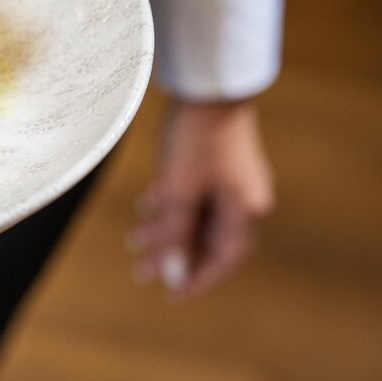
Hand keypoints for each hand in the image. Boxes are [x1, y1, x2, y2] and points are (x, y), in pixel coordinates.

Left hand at [129, 99, 274, 298]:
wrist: (208, 86)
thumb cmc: (196, 138)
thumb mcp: (180, 191)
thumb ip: (176, 234)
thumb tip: (174, 275)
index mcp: (245, 210)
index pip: (222, 258)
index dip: (197, 278)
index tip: (172, 294)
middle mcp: (245, 198)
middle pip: (209, 239)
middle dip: (175, 255)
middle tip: (143, 271)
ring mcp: (234, 180)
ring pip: (198, 217)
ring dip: (168, 230)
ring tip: (135, 241)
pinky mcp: (219, 163)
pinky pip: (196, 196)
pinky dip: (172, 206)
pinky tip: (147, 205)